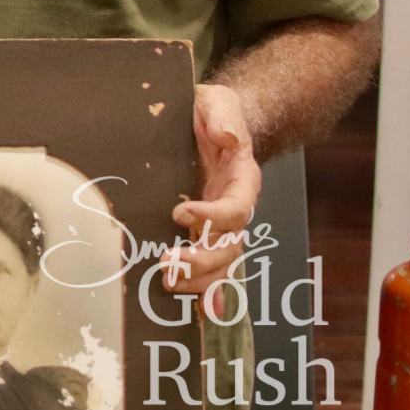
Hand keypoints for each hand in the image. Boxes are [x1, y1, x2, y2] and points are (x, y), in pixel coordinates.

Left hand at [161, 83, 262, 296]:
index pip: (235, 208)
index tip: (181, 213)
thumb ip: (223, 115)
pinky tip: (184, 307)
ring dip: (198, 279)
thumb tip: (228, 137)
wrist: (212, 122)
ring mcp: (220, 224)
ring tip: (167, 281)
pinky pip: (208, 266)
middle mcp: (235, 208)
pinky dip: (201, 288)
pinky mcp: (202, 231)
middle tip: (169, 263)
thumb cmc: (214, 112)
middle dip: (203, 260)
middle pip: (230, 246)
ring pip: (221, 264)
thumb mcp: (218, 102)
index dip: (213, 216)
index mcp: (243, 180)